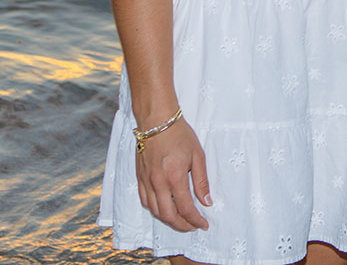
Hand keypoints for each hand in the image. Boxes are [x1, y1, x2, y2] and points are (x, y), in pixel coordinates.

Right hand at [134, 117, 210, 231]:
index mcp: (175, 177)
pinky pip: (144, 201)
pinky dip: (155, 210)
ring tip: (180, 220)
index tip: (204, 225)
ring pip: (155, 211)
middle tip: (193, 226)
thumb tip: (206, 201)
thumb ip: (201, 181)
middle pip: (168, 215)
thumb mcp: (198, 155)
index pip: (185, 208)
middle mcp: (158, 183)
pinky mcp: (139, 177)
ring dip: (168, 220)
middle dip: (182, 225)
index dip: (195, 220)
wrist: (156, 120)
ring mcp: (146, 181)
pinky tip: (163, 209)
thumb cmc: (179, 134)